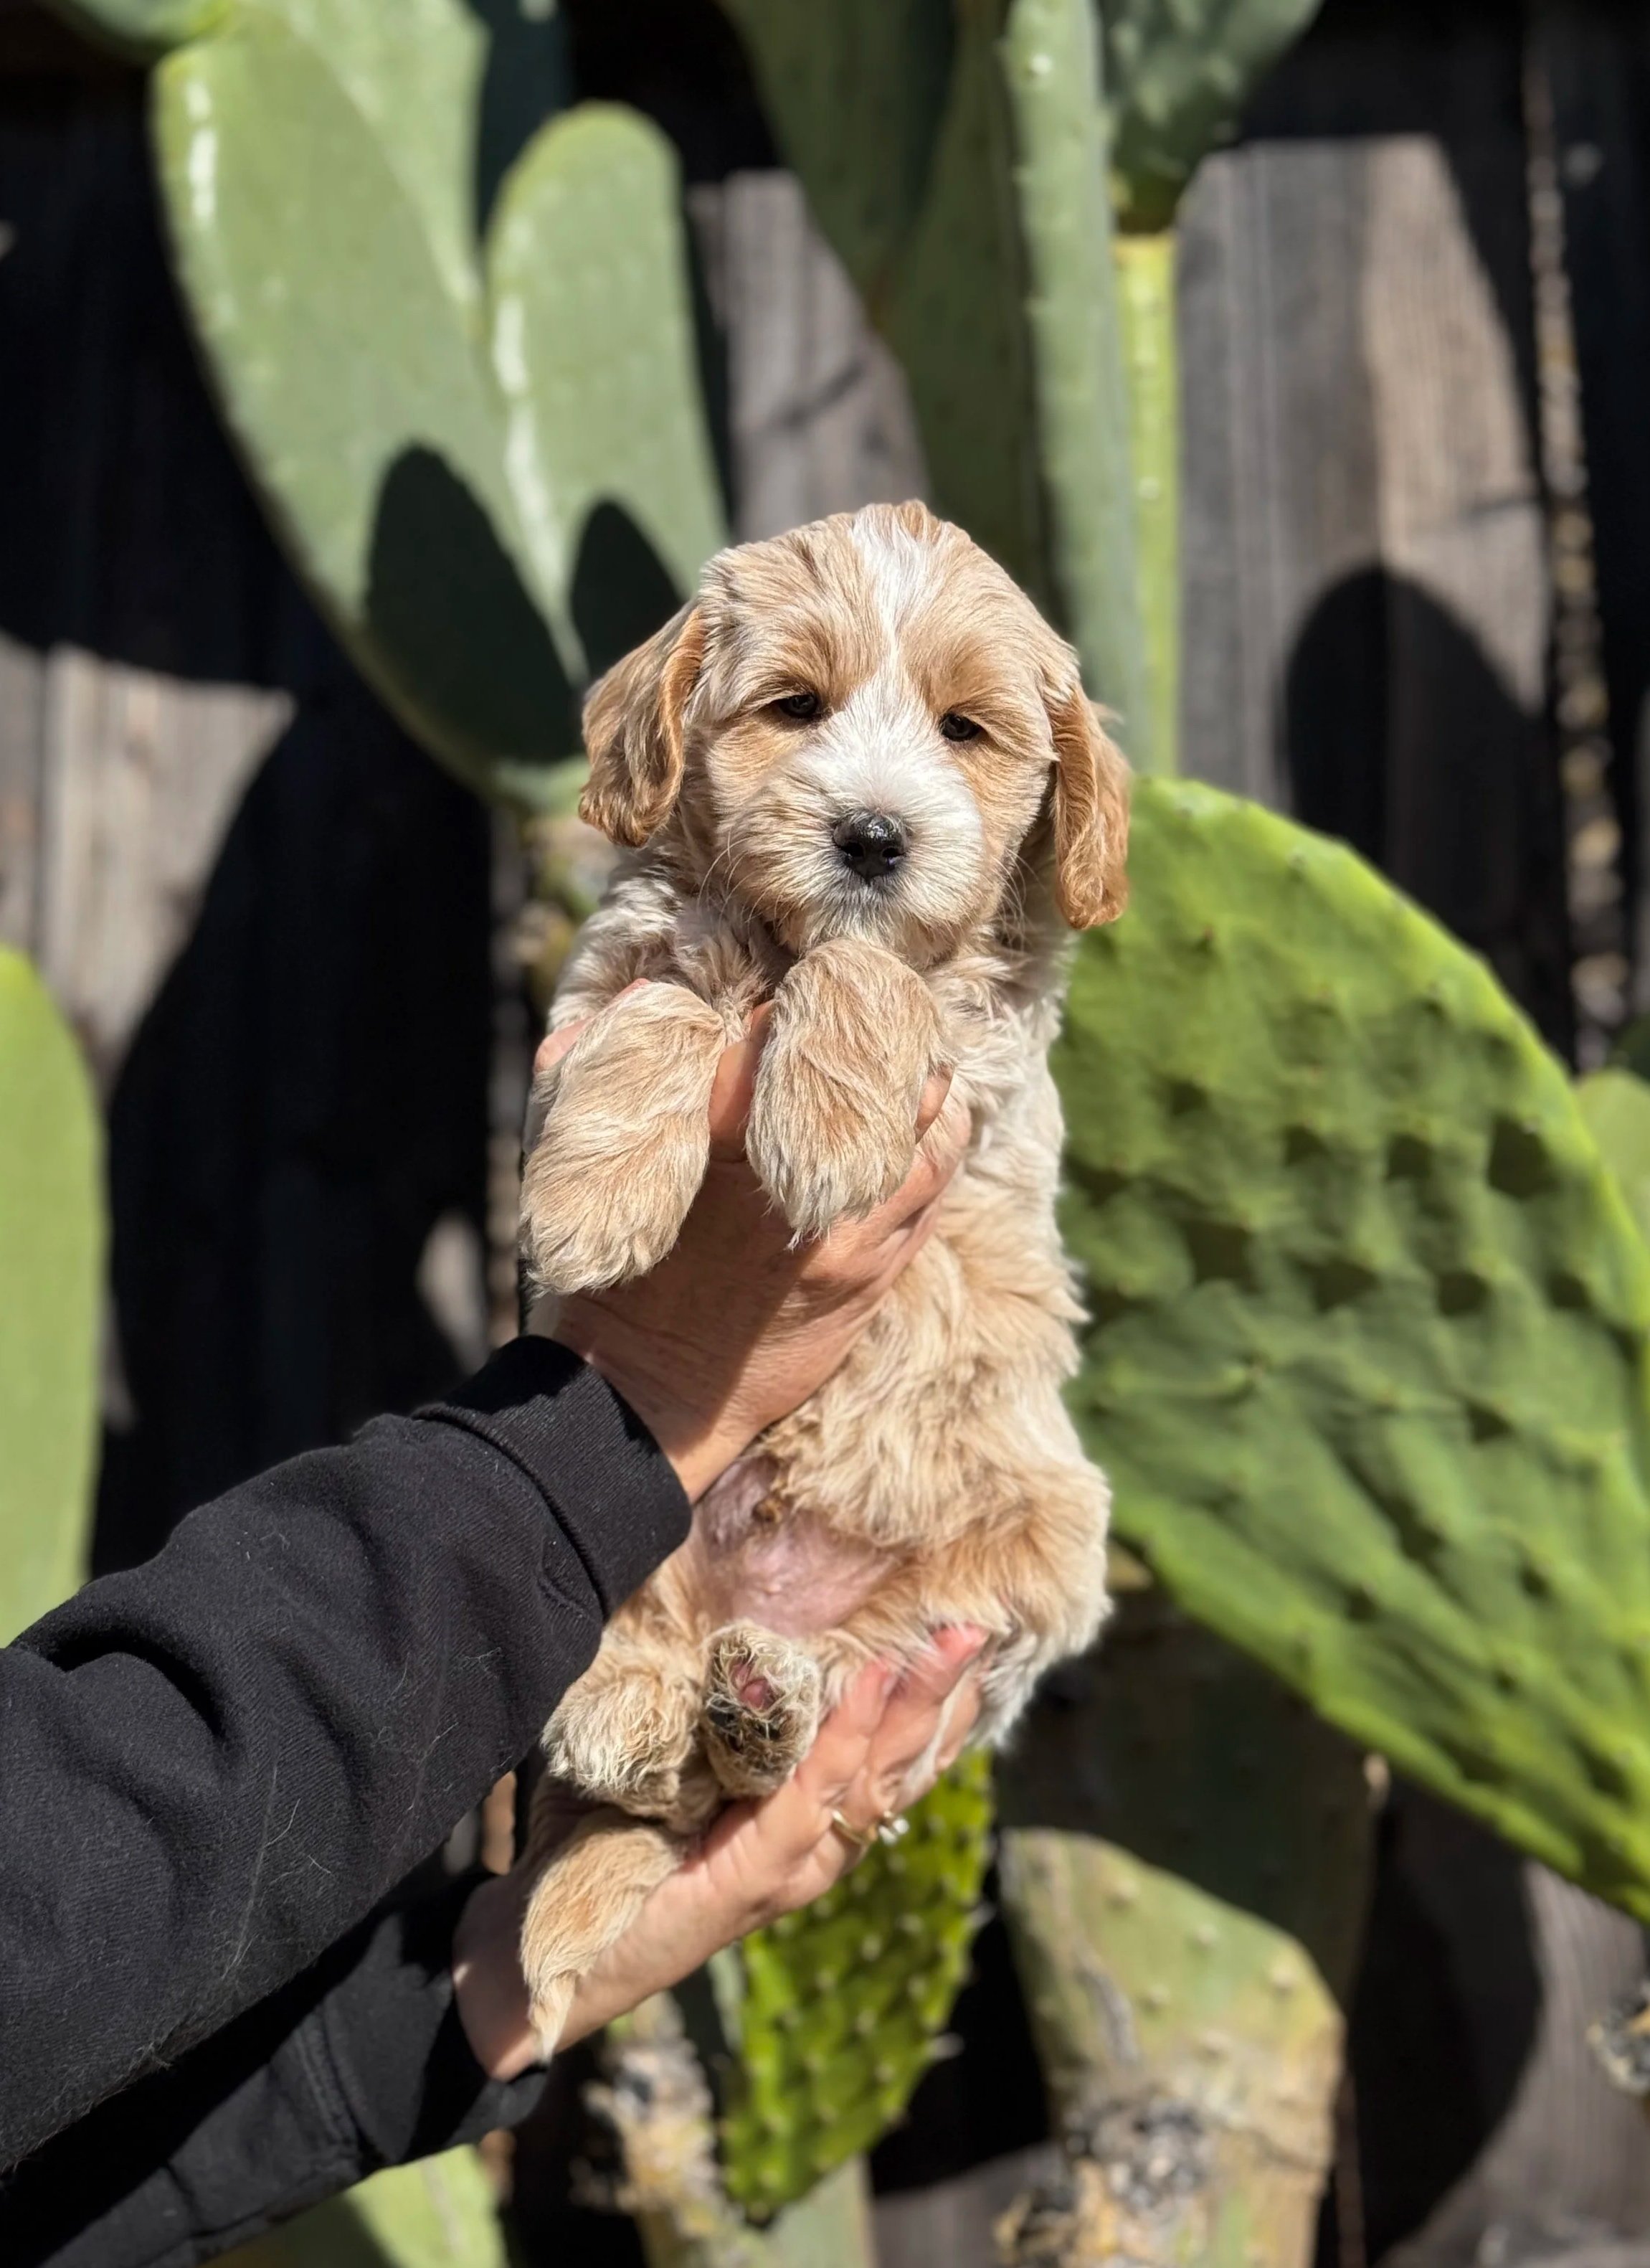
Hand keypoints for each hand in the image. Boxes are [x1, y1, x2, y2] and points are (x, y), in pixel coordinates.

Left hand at [453, 1628, 984, 2081]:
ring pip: (872, 1778)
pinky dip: (844, 1738)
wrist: (545, 1951)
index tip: (966, 1635)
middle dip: (945, 1693)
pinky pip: (811, 1797)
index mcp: (805, 1826)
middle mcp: (814, 1851)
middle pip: (901, 1763)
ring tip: (947, 1641)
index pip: (892, 1759)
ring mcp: (788, 1869)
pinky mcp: (750, 1879)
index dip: (935, 1702)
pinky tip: (868, 1683)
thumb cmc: (605, 1848)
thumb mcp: (678, 1770)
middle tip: (978, 1621)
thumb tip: (730, 1624)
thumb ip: (717, 1718)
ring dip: (914, 1705)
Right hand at [528, 987, 967, 1501]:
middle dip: (877, 1040)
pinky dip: (936, 1147)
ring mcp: (849, 1234)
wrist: (649, 1397)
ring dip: (921, 1091)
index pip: (780, 1044)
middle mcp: (797, 1186)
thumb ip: (598, 1075)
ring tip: (910, 1069)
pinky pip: (935, 1188)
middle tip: (873, 1016)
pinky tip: (924, 1129)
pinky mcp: (876, 1272)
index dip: (794, 1014)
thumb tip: (639, 997)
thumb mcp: (591, 1167)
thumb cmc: (611, 1276)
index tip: (790, 1007)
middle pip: (874, 1078)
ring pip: (925, 1129)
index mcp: (720, 1145)